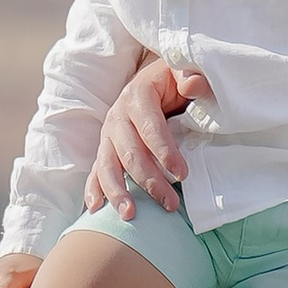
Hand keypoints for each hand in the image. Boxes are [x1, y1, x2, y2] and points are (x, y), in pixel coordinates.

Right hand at [89, 62, 211, 218]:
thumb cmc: (175, 81)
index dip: (164, 151)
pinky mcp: (106, 148)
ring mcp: (108, 134)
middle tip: (171, 204)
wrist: (157, 78)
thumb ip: (193, 78)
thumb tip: (192, 84)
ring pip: (108, 165)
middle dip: (149, 180)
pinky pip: (96, 170)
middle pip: (129, 152)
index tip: (182, 173)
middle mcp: (118, 115)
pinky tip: (95, 208)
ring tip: (130, 214)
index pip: (150, 126)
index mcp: (138, 95)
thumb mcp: (185, 73)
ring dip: (118, 191)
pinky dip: (94, 189)